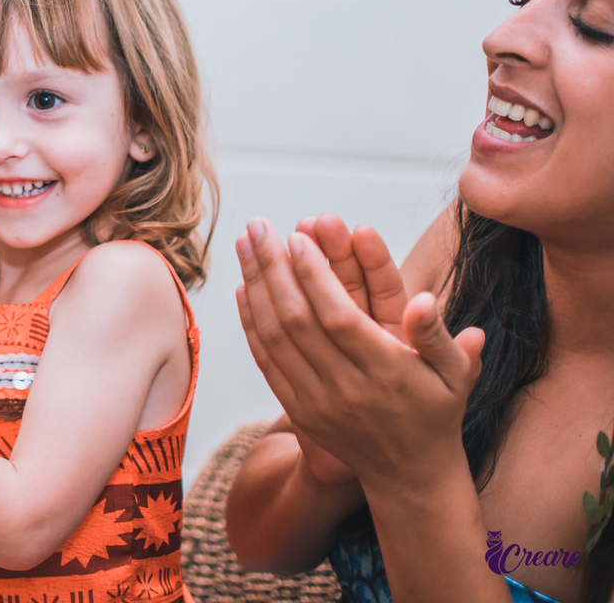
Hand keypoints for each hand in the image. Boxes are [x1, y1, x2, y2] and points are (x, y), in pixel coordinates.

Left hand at [235, 219, 484, 490]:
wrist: (408, 474)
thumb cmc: (436, 410)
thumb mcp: (455, 374)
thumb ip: (436, 336)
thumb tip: (423, 300)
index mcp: (386, 372)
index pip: (339, 317)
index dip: (314, 276)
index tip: (296, 237)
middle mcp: (345, 388)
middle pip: (297, 320)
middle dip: (274, 267)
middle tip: (259, 225)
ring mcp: (316, 401)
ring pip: (274, 336)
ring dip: (256, 286)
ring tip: (245, 243)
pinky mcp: (297, 408)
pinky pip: (266, 360)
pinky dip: (250, 322)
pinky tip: (243, 287)